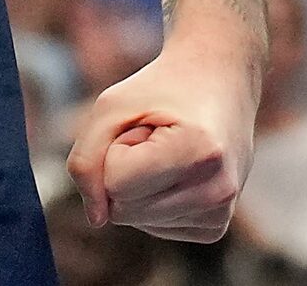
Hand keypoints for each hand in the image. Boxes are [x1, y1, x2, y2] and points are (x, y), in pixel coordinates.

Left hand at [69, 40, 256, 241]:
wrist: (219, 79)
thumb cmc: (162, 90)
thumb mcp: (111, 106)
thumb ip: (85, 161)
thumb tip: (96, 219)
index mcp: (199, 152)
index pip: (115, 185)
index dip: (116, 150)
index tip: (146, 125)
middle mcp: (217, 189)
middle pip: (123, 210)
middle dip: (126, 170)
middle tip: (156, 137)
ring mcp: (221, 212)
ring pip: (137, 221)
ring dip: (141, 185)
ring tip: (170, 151)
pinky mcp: (216, 226)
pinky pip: (155, 228)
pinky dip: (155, 200)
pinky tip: (179, 171)